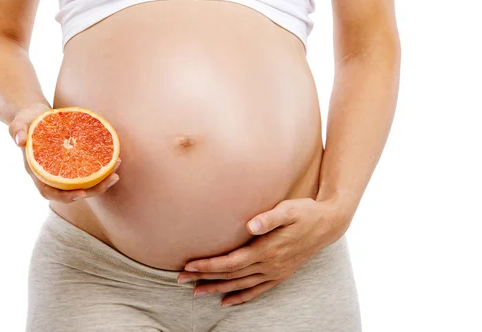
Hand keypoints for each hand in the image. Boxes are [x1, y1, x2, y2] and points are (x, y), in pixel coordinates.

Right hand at [9, 103, 121, 202]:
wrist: (34, 115)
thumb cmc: (25, 120)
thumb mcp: (18, 122)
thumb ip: (17, 130)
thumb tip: (20, 140)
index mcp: (38, 171)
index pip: (49, 192)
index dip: (65, 197)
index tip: (81, 193)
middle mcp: (52, 174)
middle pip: (73, 192)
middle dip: (94, 190)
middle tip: (112, 178)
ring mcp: (64, 169)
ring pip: (84, 182)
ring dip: (102, 180)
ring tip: (117, 170)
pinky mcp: (73, 161)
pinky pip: (88, 170)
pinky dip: (101, 167)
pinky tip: (115, 158)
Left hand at [178, 198, 349, 306]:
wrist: (329, 224)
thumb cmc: (306, 212)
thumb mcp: (290, 209)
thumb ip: (270, 217)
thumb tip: (251, 224)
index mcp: (267, 250)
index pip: (231, 262)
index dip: (208, 265)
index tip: (189, 265)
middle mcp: (270, 265)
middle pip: (231, 276)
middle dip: (204, 278)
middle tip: (180, 279)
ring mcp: (276, 272)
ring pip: (241, 286)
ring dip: (217, 290)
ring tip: (196, 292)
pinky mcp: (281, 274)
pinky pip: (258, 291)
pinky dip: (241, 298)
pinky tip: (227, 302)